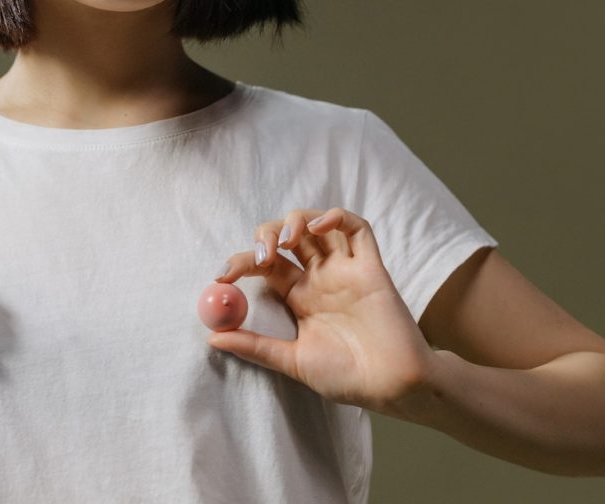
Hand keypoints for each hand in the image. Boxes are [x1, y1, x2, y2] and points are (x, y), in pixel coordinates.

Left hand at [208, 207, 435, 413]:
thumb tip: (212, 336)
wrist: (392, 387)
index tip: (222, 276)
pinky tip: (321, 226)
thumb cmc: (347, 378)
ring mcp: (345, 269)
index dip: (241, 262)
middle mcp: (320, 278)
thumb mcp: (293, 361)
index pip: (265, 265)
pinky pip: (357, 229)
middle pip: (287, 237)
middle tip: (261, 255)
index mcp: (299, 297)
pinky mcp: (371, 267)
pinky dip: (337, 217)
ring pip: (318, 225)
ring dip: (297, 221)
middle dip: (266, 234)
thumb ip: (256, 347)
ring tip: (286, 241)